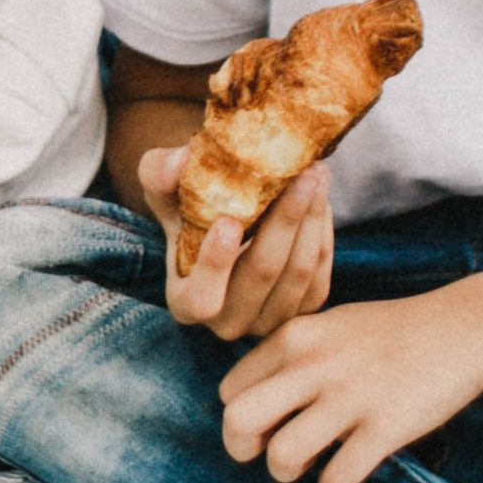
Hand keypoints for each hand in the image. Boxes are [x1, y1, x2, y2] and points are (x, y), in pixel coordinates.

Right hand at [135, 147, 335, 341]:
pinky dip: (322, 232)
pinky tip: (320, 197)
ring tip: (316, 173)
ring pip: (299, 272)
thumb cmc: (184, 203)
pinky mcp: (302, 309)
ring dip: (312, 219)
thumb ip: (160, 173)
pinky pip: (320, 272)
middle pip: (263, 273)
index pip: (201, 299)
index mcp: (186, 302)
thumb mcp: (161, 184)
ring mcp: (268, 320)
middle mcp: (227, 321)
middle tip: (302, 174)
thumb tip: (179, 161)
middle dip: (285, 220)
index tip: (229, 221)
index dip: (216, 264)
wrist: (219, 217)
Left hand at [215, 288, 482, 482]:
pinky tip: (346, 471)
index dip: (241, 415)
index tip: (267, 423)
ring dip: (287, 472)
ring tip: (309, 465)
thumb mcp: (330, 325)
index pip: (230, 391)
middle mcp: (314, 365)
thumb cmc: (392, 331)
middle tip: (267, 453)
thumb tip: (253, 403)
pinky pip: (336, 478)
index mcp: (295, 337)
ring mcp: (350, 397)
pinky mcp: (386, 427)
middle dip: (243, 449)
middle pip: (239, 421)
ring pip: (282, 457)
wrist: (463, 326)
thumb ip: (290, 356)